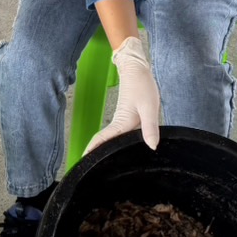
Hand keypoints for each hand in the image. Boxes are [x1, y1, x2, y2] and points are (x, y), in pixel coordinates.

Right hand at [85, 36, 160, 152]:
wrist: (136, 69)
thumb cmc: (142, 85)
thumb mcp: (149, 107)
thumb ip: (150, 127)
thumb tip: (152, 146)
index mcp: (122, 123)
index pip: (103, 138)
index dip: (93, 149)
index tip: (84, 161)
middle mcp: (119, 123)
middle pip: (104, 141)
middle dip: (96, 154)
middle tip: (91, 167)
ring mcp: (120, 120)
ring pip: (110, 138)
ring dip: (105, 148)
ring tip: (102, 161)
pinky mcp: (125, 117)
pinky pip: (117, 133)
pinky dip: (114, 141)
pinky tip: (120, 147)